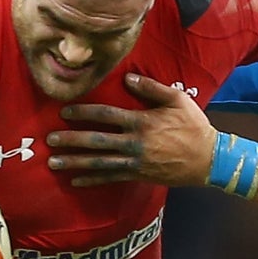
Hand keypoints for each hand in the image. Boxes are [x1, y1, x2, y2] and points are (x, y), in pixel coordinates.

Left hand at [46, 74, 216, 187]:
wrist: (208, 159)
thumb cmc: (193, 126)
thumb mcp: (177, 99)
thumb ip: (151, 88)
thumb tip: (127, 77)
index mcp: (141, 121)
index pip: (106, 115)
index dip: (83, 112)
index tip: (64, 112)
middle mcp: (134, 143)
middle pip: (96, 141)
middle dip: (71, 140)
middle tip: (49, 140)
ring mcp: (135, 162)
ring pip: (98, 162)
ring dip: (74, 163)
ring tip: (53, 163)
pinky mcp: (138, 175)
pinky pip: (110, 179)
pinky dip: (92, 180)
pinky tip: (75, 181)